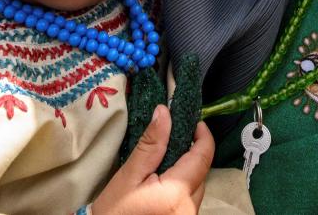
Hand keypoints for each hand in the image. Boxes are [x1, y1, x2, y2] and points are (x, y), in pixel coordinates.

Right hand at [92, 105, 213, 214]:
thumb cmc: (114, 211)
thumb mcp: (129, 176)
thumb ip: (150, 145)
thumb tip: (164, 113)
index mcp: (177, 193)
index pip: (203, 157)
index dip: (203, 136)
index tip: (194, 123)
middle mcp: (189, 208)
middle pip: (201, 173)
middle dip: (190, 155)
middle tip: (172, 141)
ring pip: (196, 187)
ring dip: (186, 173)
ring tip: (163, 164)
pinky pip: (188, 200)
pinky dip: (180, 189)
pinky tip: (163, 184)